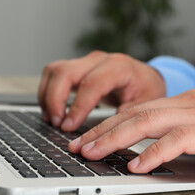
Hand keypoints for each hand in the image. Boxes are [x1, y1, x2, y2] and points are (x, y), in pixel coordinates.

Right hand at [38, 51, 165, 131]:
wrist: (147, 78)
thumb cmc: (147, 90)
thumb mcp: (145, 104)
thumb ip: (126, 116)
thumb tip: (105, 134)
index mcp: (119, 67)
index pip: (91, 84)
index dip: (77, 106)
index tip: (68, 126)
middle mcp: (100, 60)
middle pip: (66, 72)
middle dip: (55, 99)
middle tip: (57, 123)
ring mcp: (87, 61)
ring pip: (55, 70)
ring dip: (48, 95)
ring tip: (53, 119)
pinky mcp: (79, 67)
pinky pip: (55, 74)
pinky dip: (48, 92)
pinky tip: (52, 110)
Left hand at [69, 89, 194, 175]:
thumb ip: (188, 128)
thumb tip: (159, 144)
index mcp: (191, 101)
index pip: (142, 107)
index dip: (113, 122)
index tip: (92, 136)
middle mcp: (193, 103)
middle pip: (138, 112)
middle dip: (104, 129)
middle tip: (80, 145)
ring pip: (150, 122)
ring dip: (118, 138)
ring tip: (94, 153)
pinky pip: (179, 140)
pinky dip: (154, 152)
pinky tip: (138, 164)